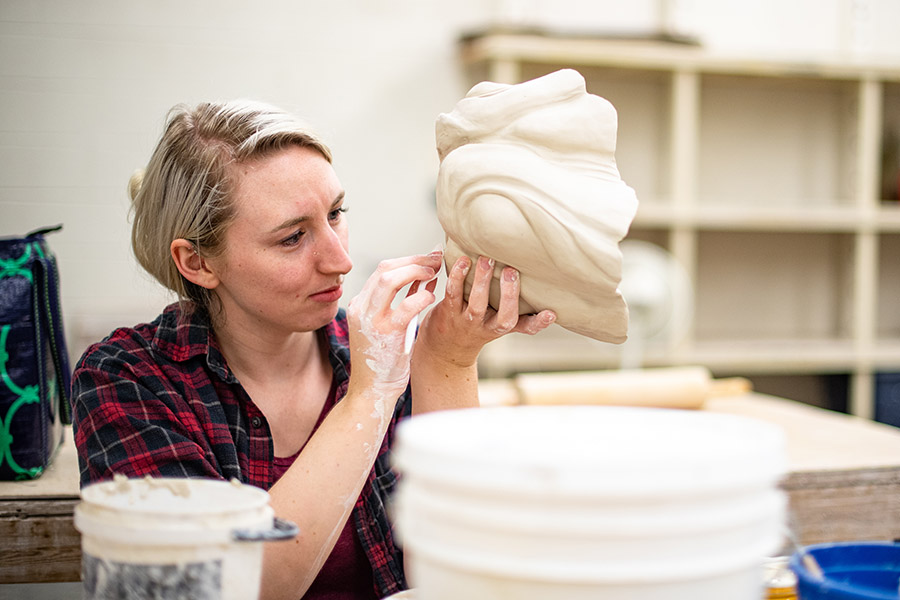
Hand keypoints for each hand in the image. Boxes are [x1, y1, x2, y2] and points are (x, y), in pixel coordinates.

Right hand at [345, 251, 441, 405]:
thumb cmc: (384, 358)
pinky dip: (421, 296)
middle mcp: (362, 309)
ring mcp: (372, 321)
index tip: (429, 258)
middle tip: (437, 259)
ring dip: (416, 271)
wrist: (372, 390)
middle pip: (385, 268)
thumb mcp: (389, 324)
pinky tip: (432, 296)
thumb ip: (402, 300)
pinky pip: (406, 306)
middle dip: (414, 260)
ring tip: (435, 272)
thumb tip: (425, 275)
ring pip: (389, 280)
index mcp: (360, 305)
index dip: (409, 259)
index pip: (383, 269)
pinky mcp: (387, 335)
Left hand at [417, 254, 555, 366]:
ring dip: (482, 281)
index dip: (539, 322)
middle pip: (503, 317)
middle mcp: (488, 327)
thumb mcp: (498, 323)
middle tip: (511, 270)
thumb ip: (518, 310)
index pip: (526, 327)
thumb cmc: (477, 327)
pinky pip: (453, 293)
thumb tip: (540, 287)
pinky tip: (463, 261)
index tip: (551, 313)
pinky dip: (457, 276)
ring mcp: (467, 321)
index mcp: (503, 326)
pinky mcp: (448, 311)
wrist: (446, 348)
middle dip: (508, 294)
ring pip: (477, 304)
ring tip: (486, 260)